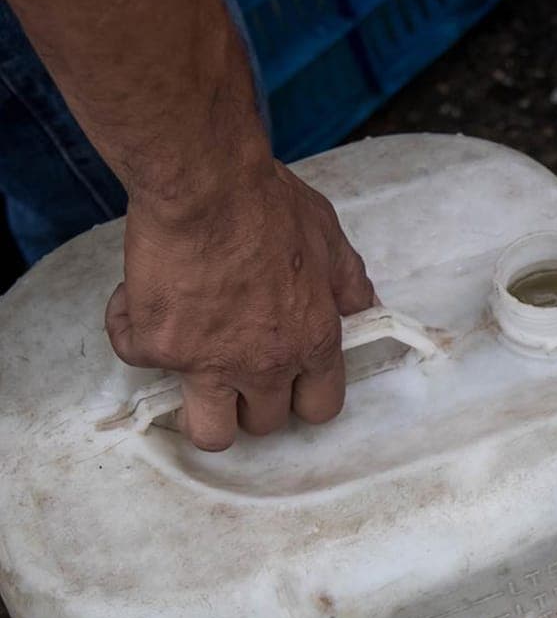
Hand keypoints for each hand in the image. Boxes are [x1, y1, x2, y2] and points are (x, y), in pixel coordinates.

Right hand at [107, 159, 377, 450]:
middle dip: (250, 399)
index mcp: (312, 341)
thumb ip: (347, 283)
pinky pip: (138, 360)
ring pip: (209, 433)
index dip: (303, 396)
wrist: (205, 185)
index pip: (320, 407)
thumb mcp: (330, 240)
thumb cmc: (267, 204)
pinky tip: (142, 299)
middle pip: (263, 424)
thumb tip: (361, 308)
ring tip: (192, 368)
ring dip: (198, 405)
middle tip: (235, 364)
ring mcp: (208, 362)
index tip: (289, 381)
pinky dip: (134, 331)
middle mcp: (265, 363)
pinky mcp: (157, 347)